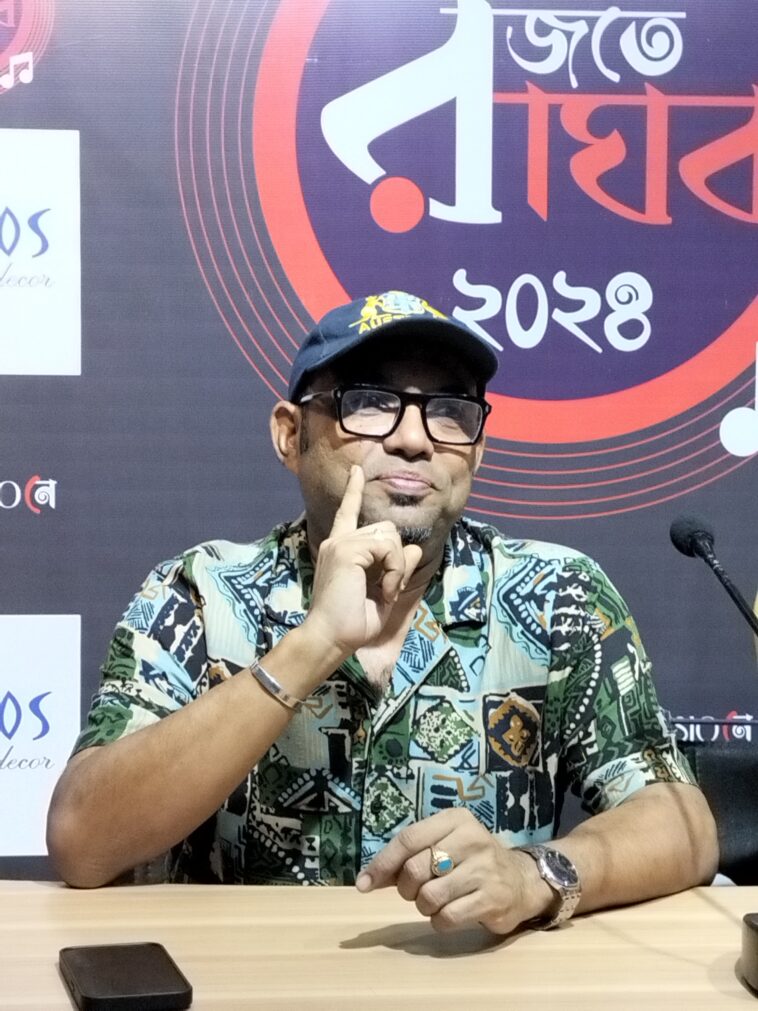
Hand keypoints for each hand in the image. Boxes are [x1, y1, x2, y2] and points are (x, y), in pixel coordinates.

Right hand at [303, 465, 422, 657]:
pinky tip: (385, 590)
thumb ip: (397, 568)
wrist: (331, 638)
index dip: (354, 491)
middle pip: (386, 528)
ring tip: (385, 591)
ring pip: (390, 536)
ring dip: (396, 566)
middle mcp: (338, 541)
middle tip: (389, 588)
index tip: (356, 471)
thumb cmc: (353, 623)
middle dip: (397, 557)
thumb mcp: (384, 592)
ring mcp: (341, 543)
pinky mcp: (347, 549)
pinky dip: (394, 571)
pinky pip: (388, 548)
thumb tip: (413, 546)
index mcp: (341, 549)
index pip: (348, 512)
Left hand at [355, 809, 553, 934]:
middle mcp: (472, 838)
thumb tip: (365, 880)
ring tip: (437, 901)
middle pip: (415, 869)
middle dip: (406, 888)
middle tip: (416, 892)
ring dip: (424, 906)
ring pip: (429, 896)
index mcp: (454, 819)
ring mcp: (484, 869)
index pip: (408, 839)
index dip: (382, 863)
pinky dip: (440, 921)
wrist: (520, 881)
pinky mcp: (493, 898)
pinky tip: (451, 913)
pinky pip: (447, 918)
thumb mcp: (442, 847)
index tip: (363, 883)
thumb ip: (406, 859)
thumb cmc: (469, 862)